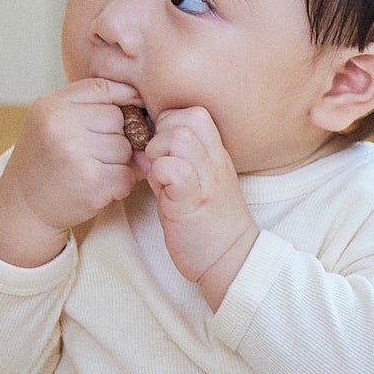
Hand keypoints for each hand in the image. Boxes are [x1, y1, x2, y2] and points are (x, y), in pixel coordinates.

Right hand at [0, 77, 141, 267]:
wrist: (23, 205)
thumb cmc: (47, 159)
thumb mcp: (54, 120)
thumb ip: (90, 106)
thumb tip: (141, 102)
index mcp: (52, 105)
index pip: (104, 87)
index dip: (123, 98)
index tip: (126, 112)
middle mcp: (61, 125)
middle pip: (119, 118)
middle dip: (117, 136)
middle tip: (93, 153)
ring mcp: (76, 154)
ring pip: (126, 148)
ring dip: (118, 163)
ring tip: (92, 170)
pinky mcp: (92, 182)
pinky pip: (128, 175)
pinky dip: (120, 184)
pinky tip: (97, 187)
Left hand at [140, 104, 258, 306]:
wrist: (231, 259)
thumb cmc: (208, 225)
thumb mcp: (197, 186)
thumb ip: (173, 163)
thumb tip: (142, 149)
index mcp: (217, 156)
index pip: (196, 113)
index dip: (171, 123)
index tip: (164, 149)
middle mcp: (215, 162)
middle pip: (188, 117)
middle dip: (163, 133)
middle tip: (159, 161)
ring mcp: (206, 179)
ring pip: (178, 137)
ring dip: (159, 152)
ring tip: (160, 176)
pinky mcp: (191, 199)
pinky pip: (172, 167)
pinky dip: (159, 174)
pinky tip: (161, 191)